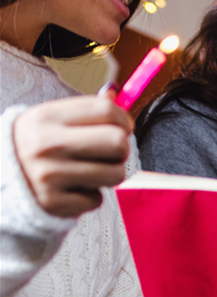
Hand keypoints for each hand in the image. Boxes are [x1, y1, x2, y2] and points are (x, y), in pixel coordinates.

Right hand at [12, 94, 132, 217]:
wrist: (1, 177)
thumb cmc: (36, 145)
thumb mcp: (51, 120)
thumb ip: (85, 110)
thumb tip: (115, 95)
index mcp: (46, 117)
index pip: (106, 110)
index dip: (123, 119)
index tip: (122, 128)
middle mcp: (46, 144)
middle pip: (117, 142)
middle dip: (121, 149)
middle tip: (110, 153)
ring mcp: (50, 175)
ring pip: (116, 173)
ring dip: (110, 173)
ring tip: (91, 170)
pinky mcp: (55, 202)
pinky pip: (97, 199)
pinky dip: (90, 196)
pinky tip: (72, 188)